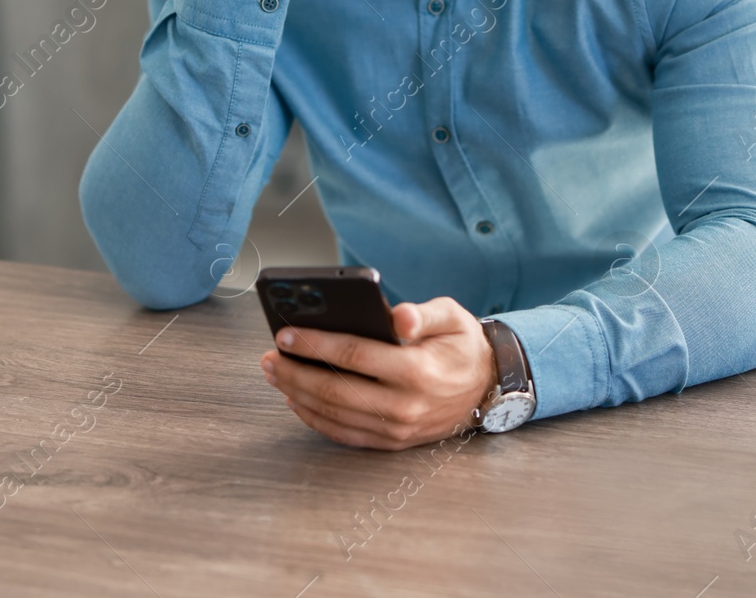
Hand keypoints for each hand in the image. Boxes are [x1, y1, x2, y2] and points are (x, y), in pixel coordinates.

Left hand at [260, 297, 497, 450]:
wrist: (486, 388)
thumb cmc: (462, 346)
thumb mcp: (453, 317)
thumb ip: (424, 314)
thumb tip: (398, 316)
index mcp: (419, 370)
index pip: (356, 355)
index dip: (316, 345)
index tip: (286, 335)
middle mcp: (405, 404)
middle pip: (335, 389)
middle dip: (295, 372)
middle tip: (269, 357)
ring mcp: (397, 428)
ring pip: (335, 414)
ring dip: (297, 394)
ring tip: (275, 373)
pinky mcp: (391, 441)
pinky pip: (344, 434)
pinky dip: (315, 419)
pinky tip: (296, 400)